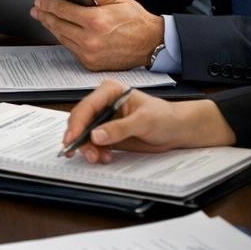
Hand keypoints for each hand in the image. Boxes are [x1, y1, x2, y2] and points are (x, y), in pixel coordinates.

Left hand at [31, 0, 163, 70]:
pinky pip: (71, 49)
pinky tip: (60, 31)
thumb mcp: (119, 0)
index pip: (63, 10)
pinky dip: (64, 39)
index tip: (40, 1)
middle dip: (45, 16)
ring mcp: (90, 54)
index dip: (49, 4)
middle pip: (58, 25)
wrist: (151, 44)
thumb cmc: (136, 20)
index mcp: (96, 21)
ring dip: (51, 28)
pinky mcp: (91, 64)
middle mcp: (90, 39)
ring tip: (44, 18)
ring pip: (62, 39)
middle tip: (36, 9)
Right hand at [61, 82, 234, 164]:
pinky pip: (94, 144)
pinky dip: (96, 152)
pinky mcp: (108, 134)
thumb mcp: (144, 121)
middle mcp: (104, 104)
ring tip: (97, 158)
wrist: (178, 130)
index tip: (72, 139)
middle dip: (80, 139)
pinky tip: (104, 157)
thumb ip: (119, 128)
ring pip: (85, 134)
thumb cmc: (166, 117)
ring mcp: (105, 119)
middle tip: (86, 153)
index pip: (86, 107)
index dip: (77, 124)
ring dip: (88, 148)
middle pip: (81, 121)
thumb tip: (96, 135)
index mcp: (110, 91)